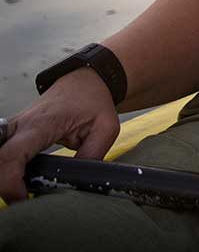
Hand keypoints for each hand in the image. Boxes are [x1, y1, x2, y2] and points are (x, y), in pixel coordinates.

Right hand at [0, 68, 119, 204]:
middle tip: (23, 198)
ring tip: (22, 189)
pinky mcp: (10, 133)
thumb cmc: (93, 102)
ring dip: (4, 176)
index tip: (22, 197)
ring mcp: (11, 128)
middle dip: (4, 184)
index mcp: (41, 124)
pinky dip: (6, 169)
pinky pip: (0, 154)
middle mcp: (19, 125)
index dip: (10, 182)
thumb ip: (91, 156)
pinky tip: (18, 178)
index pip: (12, 155)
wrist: (84, 82)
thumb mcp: (105, 129)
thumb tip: (79, 181)